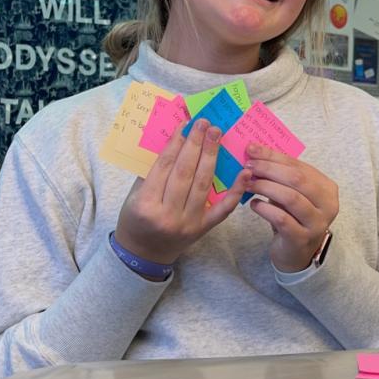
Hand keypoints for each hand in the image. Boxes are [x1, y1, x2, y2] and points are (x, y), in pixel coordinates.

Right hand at [116, 119, 250, 265]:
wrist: (143, 254)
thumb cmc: (135, 219)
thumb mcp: (134, 195)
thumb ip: (152, 172)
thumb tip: (174, 141)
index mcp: (146, 204)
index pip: (164, 166)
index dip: (175, 143)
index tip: (185, 124)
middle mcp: (168, 214)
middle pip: (185, 172)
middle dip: (196, 144)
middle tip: (205, 124)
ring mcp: (188, 223)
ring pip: (202, 185)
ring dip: (212, 157)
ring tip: (216, 135)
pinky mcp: (203, 229)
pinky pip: (222, 209)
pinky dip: (235, 191)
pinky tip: (244, 172)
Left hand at [244, 143, 338, 271]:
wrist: (296, 252)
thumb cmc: (292, 217)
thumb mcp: (291, 193)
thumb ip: (280, 174)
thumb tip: (254, 150)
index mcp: (326, 188)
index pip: (299, 166)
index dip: (274, 156)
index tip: (251, 149)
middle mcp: (328, 205)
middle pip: (297, 179)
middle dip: (269, 169)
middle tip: (248, 166)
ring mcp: (317, 223)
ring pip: (291, 198)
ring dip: (265, 187)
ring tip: (248, 184)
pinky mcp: (302, 239)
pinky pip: (282, 219)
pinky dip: (265, 209)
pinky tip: (254, 204)